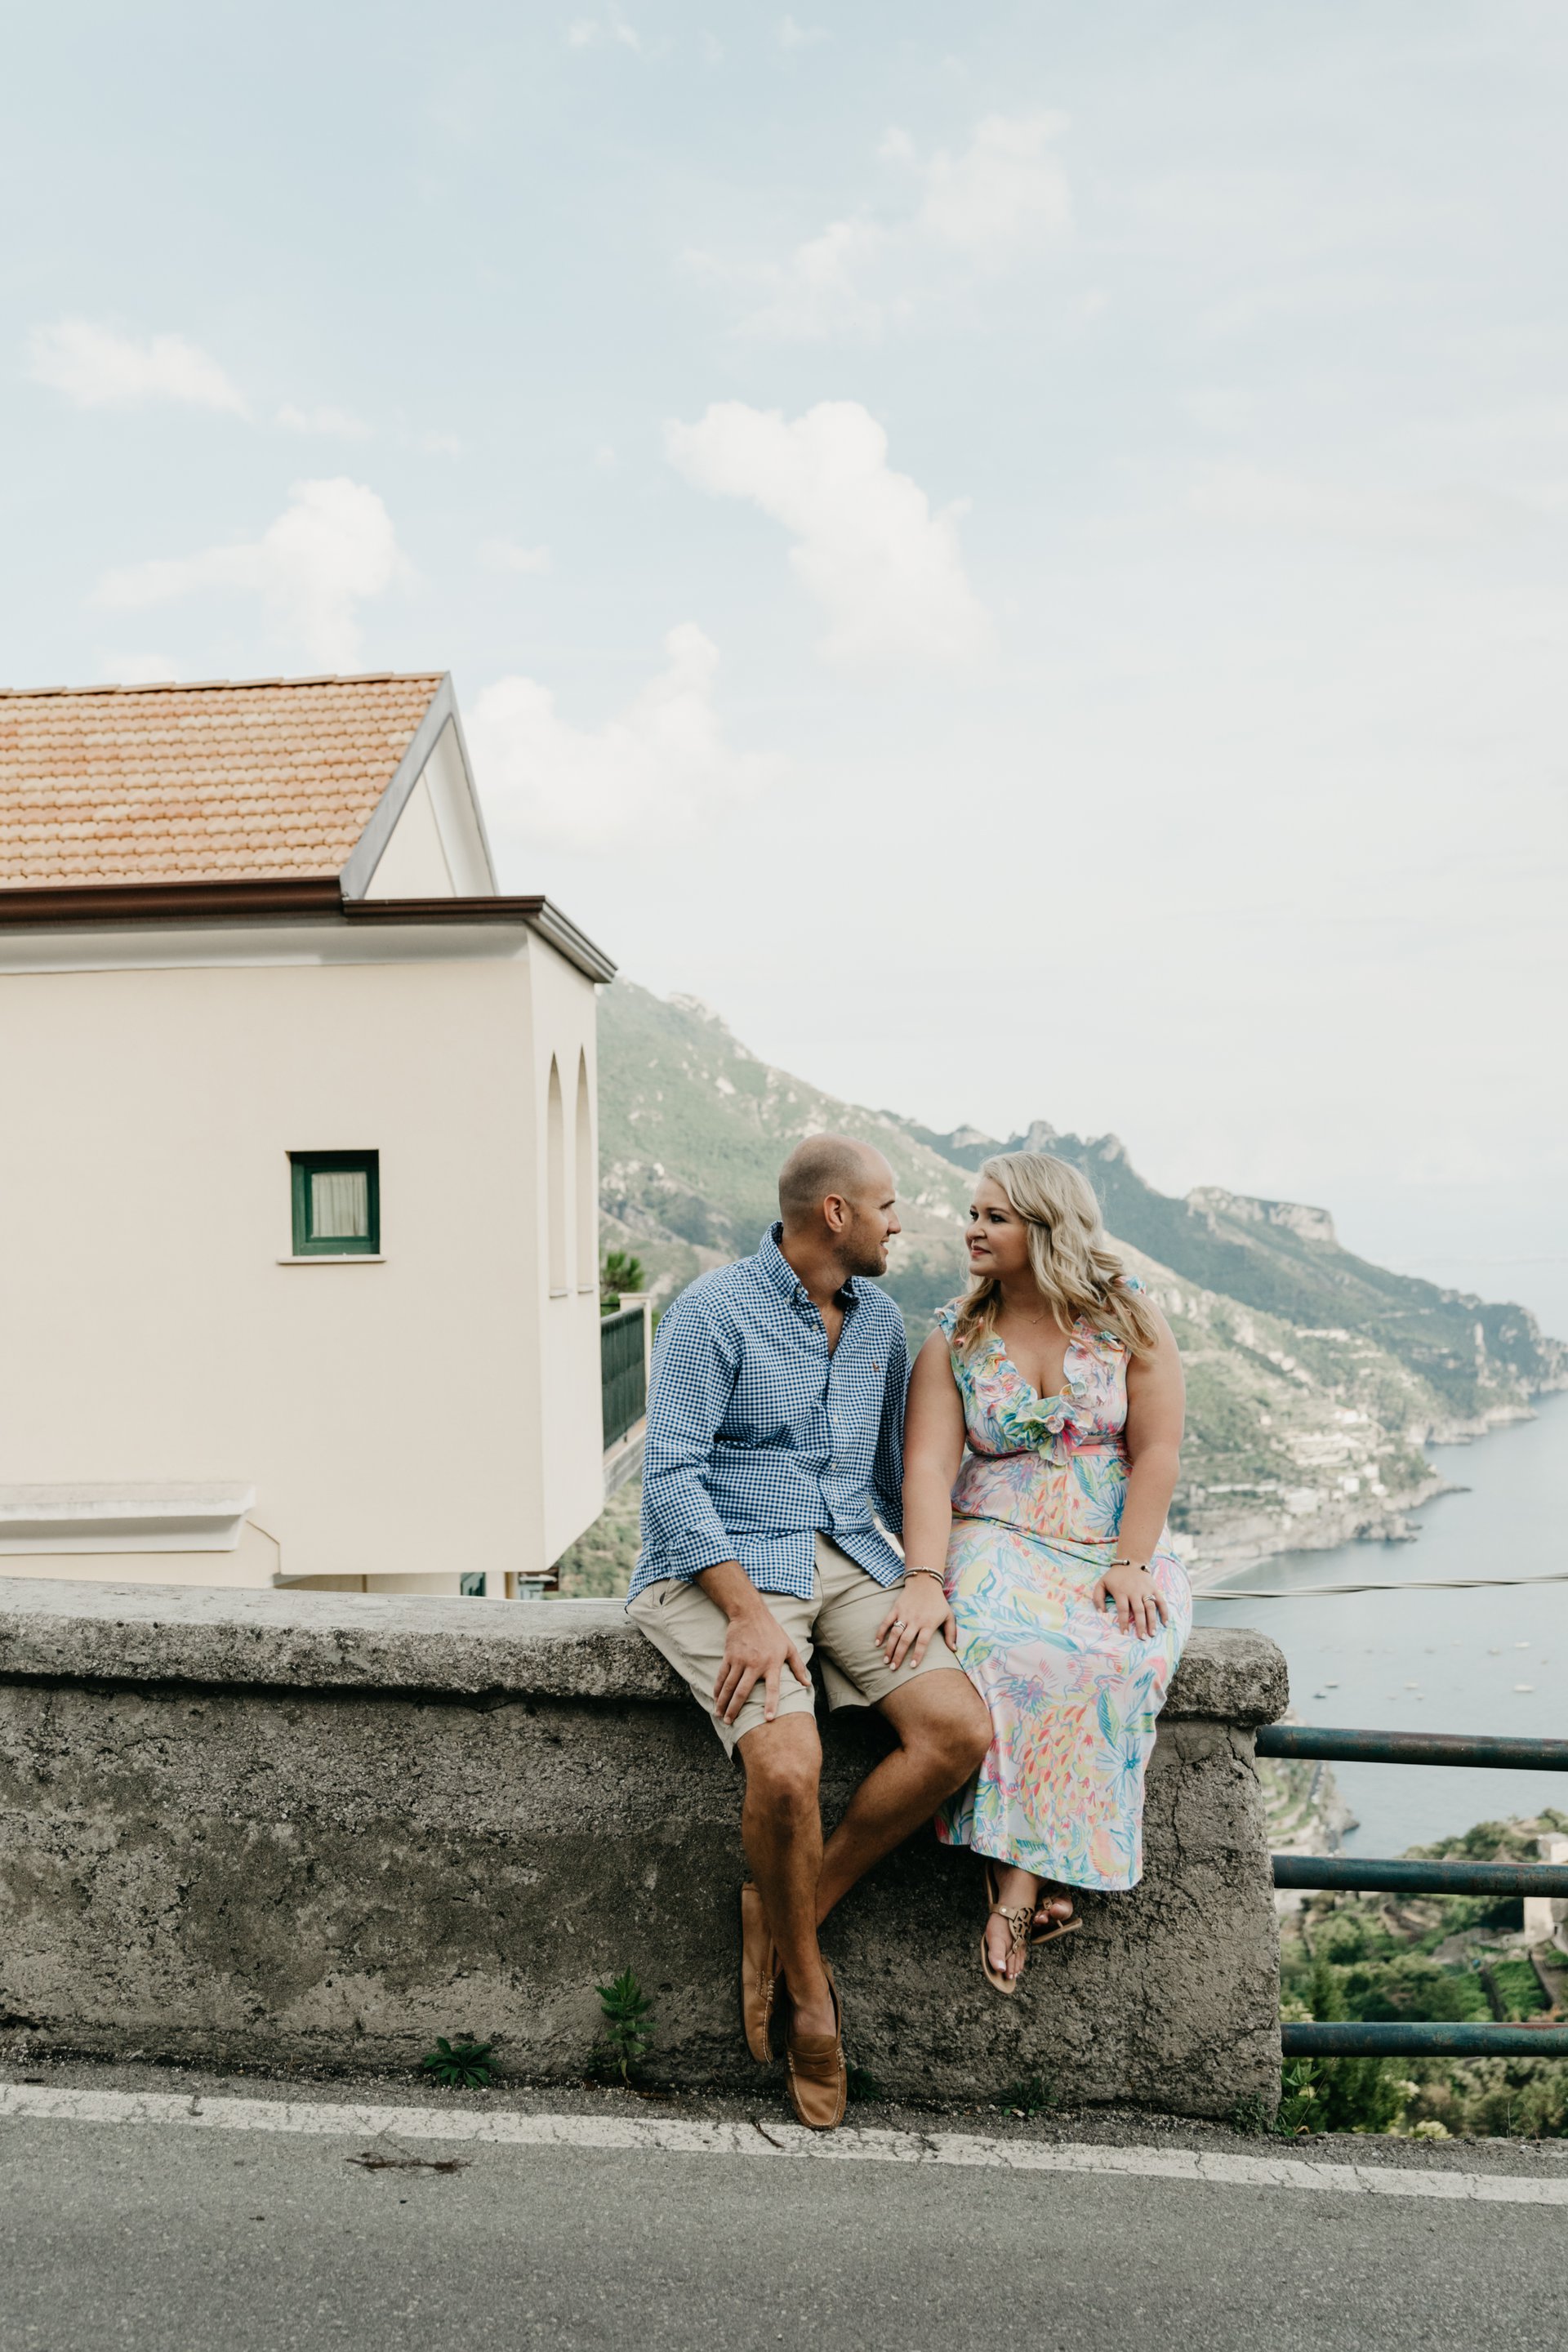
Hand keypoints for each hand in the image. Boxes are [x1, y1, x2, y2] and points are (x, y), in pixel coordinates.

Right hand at [713, 1598, 809, 1725]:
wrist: (751, 1614)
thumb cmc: (773, 1632)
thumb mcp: (789, 1647)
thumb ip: (798, 1667)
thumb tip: (807, 1684)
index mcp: (772, 1664)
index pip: (772, 1688)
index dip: (771, 1703)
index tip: (767, 1719)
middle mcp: (755, 1664)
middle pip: (743, 1691)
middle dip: (735, 1709)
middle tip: (729, 1722)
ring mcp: (740, 1660)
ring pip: (729, 1686)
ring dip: (723, 1702)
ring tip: (720, 1715)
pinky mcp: (729, 1656)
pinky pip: (721, 1676)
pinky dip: (717, 1689)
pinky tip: (715, 1699)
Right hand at [875, 1574, 955, 1671]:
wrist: (925, 1582)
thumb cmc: (938, 1602)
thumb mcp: (949, 1616)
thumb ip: (952, 1633)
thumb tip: (954, 1650)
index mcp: (928, 1623)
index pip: (922, 1643)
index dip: (917, 1655)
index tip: (912, 1666)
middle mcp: (915, 1620)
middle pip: (905, 1641)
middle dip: (899, 1656)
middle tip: (893, 1668)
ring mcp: (904, 1614)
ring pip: (895, 1633)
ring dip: (889, 1648)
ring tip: (886, 1660)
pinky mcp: (896, 1609)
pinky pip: (886, 1622)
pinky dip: (881, 1632)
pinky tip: (877, 1643)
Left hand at [1092, 1562, 1168, 1639]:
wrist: (1131, 1561)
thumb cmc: (1115, 1576)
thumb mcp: (1101, 1583)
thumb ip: (1097, 1598)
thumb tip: (1100, 1613)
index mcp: (1121, 1591)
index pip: (1123, 1610)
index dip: (1124, 1622)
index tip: (1125, 1634)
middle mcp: (1135, 1591)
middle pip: (1139, 1611)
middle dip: (1141, 1625)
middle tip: (1142, 1638)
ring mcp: (1146, 1590)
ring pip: (1151, 1607)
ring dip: (1152, 1621)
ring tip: (1152, 1634)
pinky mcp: (1154, 1588)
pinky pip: (1161, 1601)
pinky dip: (1164, 1612)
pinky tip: (1165, 1623)